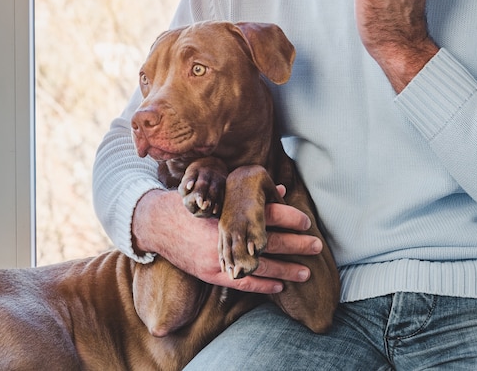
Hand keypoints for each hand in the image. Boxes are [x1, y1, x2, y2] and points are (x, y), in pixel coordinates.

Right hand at [132, 186, 322, 293]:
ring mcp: (219, 255)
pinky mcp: (211, 272)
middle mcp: (227, 234)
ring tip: (307, 271)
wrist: (159, 223)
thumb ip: (250, 194)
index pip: (268, 214)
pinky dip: (263, 285)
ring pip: (260, 265)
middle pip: (270, 241)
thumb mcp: (219, 193)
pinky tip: (280, 286)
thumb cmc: (193, 205)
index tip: (307, 221)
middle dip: (296, 244)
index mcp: (230, 212)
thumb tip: (281, 190)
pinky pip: (242, 281)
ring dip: (286, 269)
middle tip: (317, 245)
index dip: (290, 218)